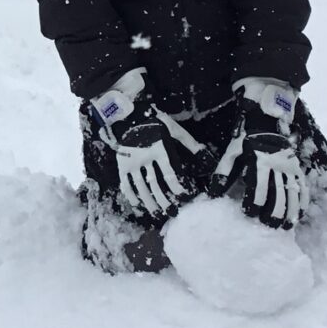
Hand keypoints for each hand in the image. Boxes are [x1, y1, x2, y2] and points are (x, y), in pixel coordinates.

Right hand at [91, 71, 206, 219]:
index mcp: (159, 149)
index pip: (170, 174)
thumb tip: (204, 152)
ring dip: (149, 202)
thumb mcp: (172, 128)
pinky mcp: (122, 164)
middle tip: (172, 213)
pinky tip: (138, 204)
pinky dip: (131, 195)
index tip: (184, 197)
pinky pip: (126, 183)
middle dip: (164, 201)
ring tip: (156, 214)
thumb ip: (187, 141)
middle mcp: (146, 158)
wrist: (127, 113)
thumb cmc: (152, 120)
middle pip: (155, 185)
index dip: (177, 188)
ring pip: (141, 187)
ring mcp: (132, 162)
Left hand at [218, 78, 306, 228]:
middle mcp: (276, 168)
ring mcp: (289, 169)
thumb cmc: (246, 141)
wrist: (267, 122)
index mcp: (258, 164)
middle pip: (277, 196)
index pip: (258, 190)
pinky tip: (299, 214)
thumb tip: (213, 194)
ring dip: (289, 212)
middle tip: (268, 226)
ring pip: (292, 194)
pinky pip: (303, 187)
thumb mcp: (231, 154)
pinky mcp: (297, 169)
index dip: (254, 204)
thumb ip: (223, 173)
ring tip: (285, 227)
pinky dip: (302, 202)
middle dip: (273, 213)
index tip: (249, 214)